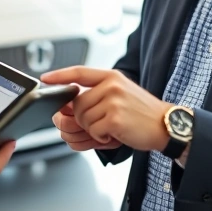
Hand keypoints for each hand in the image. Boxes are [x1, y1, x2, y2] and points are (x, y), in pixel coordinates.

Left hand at [42, 66, 170, 152]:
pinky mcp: (115, 118)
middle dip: (84, 119)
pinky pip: (94, 131)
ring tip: (112, 127)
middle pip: (77, 105)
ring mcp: (113, 101)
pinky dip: (102, 138)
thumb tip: (69, 104)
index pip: (79, 72)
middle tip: (102, 123)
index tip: (45, 78)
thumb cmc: (142, 113)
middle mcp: (111, 85)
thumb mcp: (121, 94)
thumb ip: (97, 94)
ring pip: (83, 119)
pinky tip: (117, 133)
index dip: (60, 75)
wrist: (166, 125)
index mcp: (111, 76)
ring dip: (94, 130)